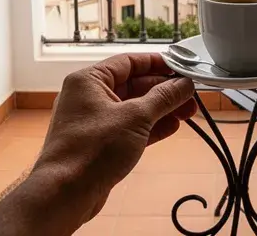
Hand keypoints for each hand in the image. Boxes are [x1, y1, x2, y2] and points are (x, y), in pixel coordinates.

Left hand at [30, 54, 196, 232]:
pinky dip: (150, 127)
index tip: (181, 68)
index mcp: (89, 81)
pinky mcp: (100, 144)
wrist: (66, 194)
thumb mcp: (135, 117)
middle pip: (134, 85)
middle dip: (164, 91)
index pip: (128, 62)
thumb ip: (163, 98)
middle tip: (190, 94)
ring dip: (161, 110)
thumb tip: (183, 84)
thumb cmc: (92, 150)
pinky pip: (130, 128)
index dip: (157, 63)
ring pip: (134, 108)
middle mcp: (89, 97)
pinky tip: (172, 127)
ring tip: (188, 112)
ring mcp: (94, 122)